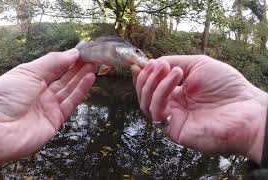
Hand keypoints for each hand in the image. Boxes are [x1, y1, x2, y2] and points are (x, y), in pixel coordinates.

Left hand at [0, 49, 95, 166]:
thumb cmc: (3, 96)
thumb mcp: (27, 72)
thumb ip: (52, 62)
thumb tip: (72, 53)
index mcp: (30, 79)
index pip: (53, 66)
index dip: (67, 58)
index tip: (81, 50)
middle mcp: (40, 92)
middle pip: (63, 78)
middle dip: (77, 67)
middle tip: (91, 56)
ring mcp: (48, 107)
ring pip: (69, 89)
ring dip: (81, 77)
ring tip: (93, 65)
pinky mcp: (55, 120)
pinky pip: (71, 103)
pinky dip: (80, 91)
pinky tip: (89, 78)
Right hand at [132, 55, 267, 163]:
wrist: (245, 107)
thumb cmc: (227, 85)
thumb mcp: (198, 64)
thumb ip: (174, 61)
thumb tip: (153, 62)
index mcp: (177, 93)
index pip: (152, 86)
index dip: (142, 76)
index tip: (137, 64)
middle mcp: (173, 106)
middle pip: (145, 95)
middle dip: (146, 78)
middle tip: (157, 65)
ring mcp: (173, 118)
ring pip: (146, 103)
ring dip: (153, 83)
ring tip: (169, 70)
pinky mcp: (174, 129)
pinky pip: (156, 112)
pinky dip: (160, 93)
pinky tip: (175, 80)